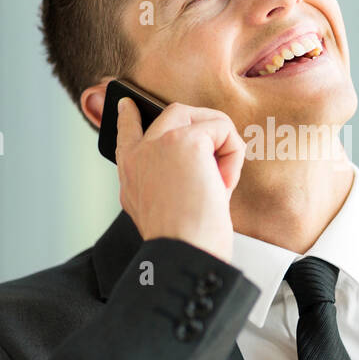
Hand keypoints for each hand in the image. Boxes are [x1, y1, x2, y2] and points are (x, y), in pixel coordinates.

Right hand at [114, 97, 244, 263]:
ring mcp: (158, 143)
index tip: (127, 105)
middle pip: (172, 113)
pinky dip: (233, 156)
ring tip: (221, 183)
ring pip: (200, 117)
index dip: (129, 117)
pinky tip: (224, 183)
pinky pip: (222, 129)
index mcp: (131, 177)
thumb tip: (203, 162)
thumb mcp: (167, 210)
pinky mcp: (184, 141)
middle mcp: (138, 156)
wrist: (185, 254)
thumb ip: (169, 180)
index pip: (125, 135)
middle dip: (205, 126)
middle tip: (219, 162)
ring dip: (222, 146)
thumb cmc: (184, 243)